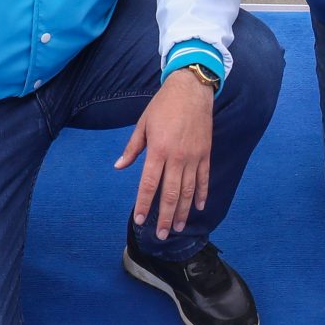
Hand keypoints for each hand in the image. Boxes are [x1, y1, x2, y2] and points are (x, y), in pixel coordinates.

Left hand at [115, 69, 215, 241]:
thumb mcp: (143, 124)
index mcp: (158, 150)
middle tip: (162, 235)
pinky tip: (198, 207)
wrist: (192, 89)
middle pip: (170, 194)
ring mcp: (194, 157)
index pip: (149, 184)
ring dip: (183, 212)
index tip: (140, 220)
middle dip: (165, 217)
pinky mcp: (205, 153)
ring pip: (188, 191)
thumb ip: (133, 148)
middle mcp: (177, 157)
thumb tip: (119, 166)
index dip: (144, 204)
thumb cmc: (163, 105)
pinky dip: (201, 194)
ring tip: (178, 227)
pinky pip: (204, 179)